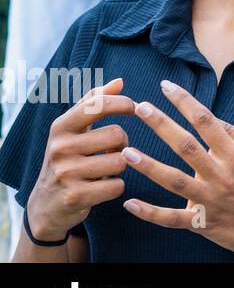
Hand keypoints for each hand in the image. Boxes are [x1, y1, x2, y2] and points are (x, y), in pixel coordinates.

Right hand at [25, 78, 134, 242]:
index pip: (98, 104)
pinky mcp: (75, 197)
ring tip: (105, 169)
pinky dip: (116, 187)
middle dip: (122, 143)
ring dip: (120, 167)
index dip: (123, 103)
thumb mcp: (73, 130)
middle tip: (112, 151)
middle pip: (116, 135)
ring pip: (120, 161)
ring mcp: (66, 173)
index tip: (134, 107)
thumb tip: (119, 81)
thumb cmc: (68, 159)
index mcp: (60, 127)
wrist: (46, 205)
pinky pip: (117, 186)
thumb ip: (94, 103)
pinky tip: (101, 188)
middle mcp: (60, 148)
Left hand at [122, 80, 233, 261]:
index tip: (167, 87)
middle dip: (162, 125)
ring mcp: (210, 201)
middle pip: (187, 146)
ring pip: (175, 182)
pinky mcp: (202, 224)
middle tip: (140, 107)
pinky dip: (150, 212)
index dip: (186, 102)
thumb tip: (212, 119)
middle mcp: (222, 176)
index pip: (207, 122)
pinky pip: (171, 218)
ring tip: (127, 152)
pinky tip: (130, 203)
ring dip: (149, 166)